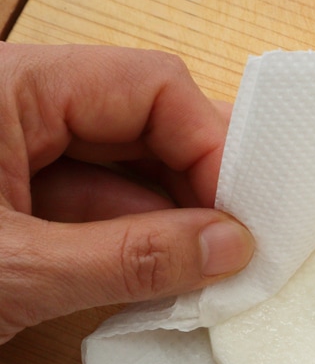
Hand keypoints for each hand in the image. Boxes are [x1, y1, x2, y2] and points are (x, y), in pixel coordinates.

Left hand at [0, 43, 253, 342]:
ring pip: (120, 173)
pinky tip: (170, 276)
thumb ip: (129, 257)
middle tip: (242, 242)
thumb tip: (232, 248)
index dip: (210, 147)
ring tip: (214, 270)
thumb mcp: (16, 269)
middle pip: (143, 125)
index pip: (151, 88)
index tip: (240, 217)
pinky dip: (131, 243)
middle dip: (197, 186)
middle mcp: (17, 107)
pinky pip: (89, 209)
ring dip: (170, 222)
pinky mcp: (8, 205)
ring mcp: (11, 156)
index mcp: (12, 87)